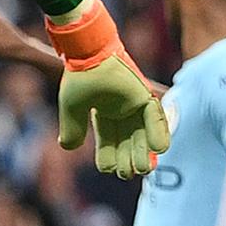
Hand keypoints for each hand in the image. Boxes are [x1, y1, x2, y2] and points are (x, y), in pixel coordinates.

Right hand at [45, 0, 170, 178]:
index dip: (109, 156)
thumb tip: (67, 147)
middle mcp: (122, 110)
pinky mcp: (144, 94)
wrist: (86, 50)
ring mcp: (135, 102)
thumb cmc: (79, 74)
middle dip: (128, 158)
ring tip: (144, 169)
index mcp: (105, 113)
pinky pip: (156, 117)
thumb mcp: (72, 107)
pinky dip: (158, 133)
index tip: (108, 169)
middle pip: (129, 140)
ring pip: (144, 133)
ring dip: (144, 152)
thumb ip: (72, 127)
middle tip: (128, 174)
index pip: (109, 141)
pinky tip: (158, 151)